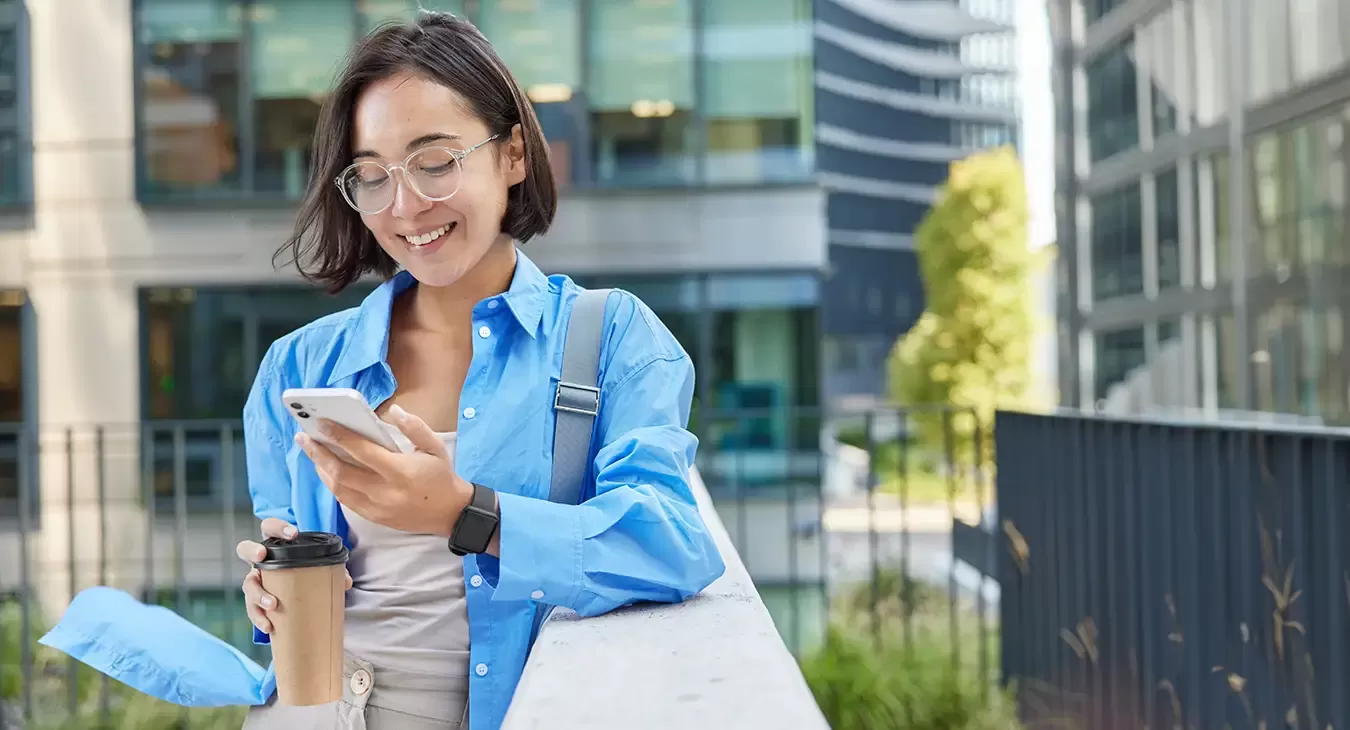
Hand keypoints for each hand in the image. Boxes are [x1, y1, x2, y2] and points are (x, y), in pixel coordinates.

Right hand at [236, 517, 352, 634]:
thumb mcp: (320, 569)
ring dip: (258, 594)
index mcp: (276, 547)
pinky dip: (259, 618)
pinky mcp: (256, 602)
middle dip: (251, 551)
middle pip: (245, 549)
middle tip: (261, 556)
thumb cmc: (308, 574)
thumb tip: (346, 582)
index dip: (277, 527)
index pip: (269, 527)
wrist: (301, 597)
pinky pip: (252, 609)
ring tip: (273, 604)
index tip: (293, 534)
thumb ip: (334, 571)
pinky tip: (270, 626)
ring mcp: (257, 581)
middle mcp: (261, 562)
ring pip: (247, 583)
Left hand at [298, 403, 473, 535]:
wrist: (450, 513)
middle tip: (304, 437)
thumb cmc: (441, 476)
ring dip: (322, 469)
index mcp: (400, 471)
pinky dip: (333, 484)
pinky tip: (327, 470)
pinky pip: (346, 500)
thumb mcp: (436, 447)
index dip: (340, 436)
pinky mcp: (374, 518)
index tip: (322, 423)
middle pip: (342, 472)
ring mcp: (377, 508)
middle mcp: (385, 492)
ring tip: (312, 452)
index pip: (363, 451)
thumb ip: (415, 427)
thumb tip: (393, 411)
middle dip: (319, 453)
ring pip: (339, 488)